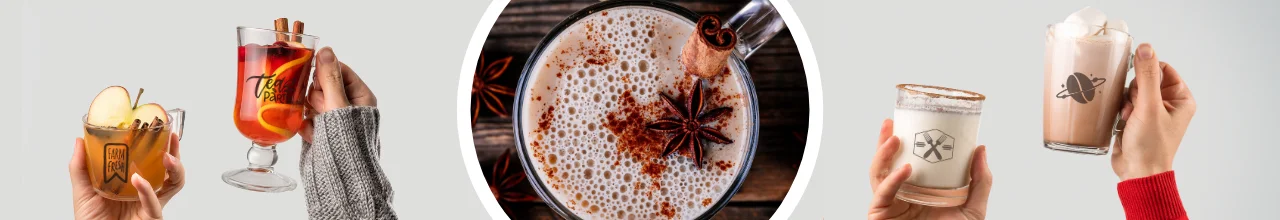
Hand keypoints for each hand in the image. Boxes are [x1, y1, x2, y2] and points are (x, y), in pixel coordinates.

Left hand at [71, 134, 184, 219]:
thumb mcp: (83, 191)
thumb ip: (80, 167)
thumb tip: (79, 141)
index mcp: (133, 184)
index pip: (153, 162)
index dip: (160, 146)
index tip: (158, 129)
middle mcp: (146, 193)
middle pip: (171, 170)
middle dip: (176, 153)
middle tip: (172, 138)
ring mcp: (151, 205)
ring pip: (174, 185)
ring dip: (175, 169)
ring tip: (166, 157)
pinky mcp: (151, 217)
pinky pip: (154, 203)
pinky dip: (147, 191)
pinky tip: (139, 180)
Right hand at [301, 47, 376, 142]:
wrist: (341, 177)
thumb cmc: (347, 141)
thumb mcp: (337, 105)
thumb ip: (329, 78)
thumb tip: (325, 50)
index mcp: (361, 95)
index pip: (337, 69)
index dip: (323, 74)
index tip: (317, 83)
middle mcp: (348, 105)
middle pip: (322, 86)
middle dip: (317, 99)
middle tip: (323, 111)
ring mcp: (335, 119)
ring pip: (312, 103)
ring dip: (311, 113)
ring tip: (318, 126)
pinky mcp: (323, 131)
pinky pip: (308, 119)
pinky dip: (307, 127)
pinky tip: (312, 136)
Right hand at [868, 119, 991, 219]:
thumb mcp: (973, 209)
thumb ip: (980, 181)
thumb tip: (980, 149)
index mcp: (919, 191)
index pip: (907, 160)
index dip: (905, 141)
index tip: (909, 121)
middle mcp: (901, 196)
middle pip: (887, 163)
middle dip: (884, 142)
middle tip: (891, 123)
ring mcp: (889, 205)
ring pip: (877, 174)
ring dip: (883, 154)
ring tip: (895, 138)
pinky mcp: (879, 215)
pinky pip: (882, 193)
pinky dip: (892, 179)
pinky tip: (905, 169)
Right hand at [1112, 43, 1196, 179]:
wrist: (1138, 172)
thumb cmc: (1150, 145)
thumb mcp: (1148, 106)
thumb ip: (1146, 76)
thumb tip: (1146, 48)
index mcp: (1180, 99)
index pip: (1162, 69)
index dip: (1146, 73)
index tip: (1138, 86)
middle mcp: (1168, 104)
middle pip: (1144, 80)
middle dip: (1134, 93)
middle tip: (1135, 109)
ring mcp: (1152, 113)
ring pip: (1131, 92)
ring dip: (1125, 103)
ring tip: (1129, 118)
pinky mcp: (1137, 121)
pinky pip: (1124, 104)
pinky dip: (1120, 111)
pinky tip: (1123, 123)